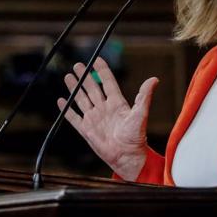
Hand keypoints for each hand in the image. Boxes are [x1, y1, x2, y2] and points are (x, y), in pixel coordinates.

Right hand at [57, 57, 158, 180]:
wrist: (127, 157)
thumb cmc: (136, 137)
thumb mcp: (140, 114)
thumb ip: (144, 96)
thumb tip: (154, 80)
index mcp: (117, 103)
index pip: (107, 82)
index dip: (102, 71)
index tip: (96, 59)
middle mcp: (104, 109)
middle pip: (92, 88)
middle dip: (84, 77)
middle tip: (77, 65)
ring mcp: (94, 118)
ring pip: (81, 99)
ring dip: (75, 88)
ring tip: (68, 77)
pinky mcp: (86, 130)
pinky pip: (74, 117)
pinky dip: (67, 109)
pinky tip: (61, 101)